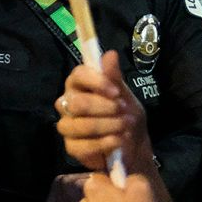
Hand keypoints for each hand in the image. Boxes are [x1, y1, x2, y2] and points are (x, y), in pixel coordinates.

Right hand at [56, 51, 152, 173]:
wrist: (134, 145)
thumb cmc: (125, 115)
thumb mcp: (126, 95)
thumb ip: (115, 77)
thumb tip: (110, 54)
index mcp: (79, 85)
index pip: (77, 75)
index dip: (96, 82)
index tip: (116, 92)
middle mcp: (68, 103)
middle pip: (77, 102)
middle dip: (104, 107)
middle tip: (123, 110)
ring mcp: (67, 126)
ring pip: (79, 125)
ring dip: (107, 125)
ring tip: (125, 126)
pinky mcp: (71, 147)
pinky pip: (83, 146)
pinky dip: (104, 143)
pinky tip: (118, 140)